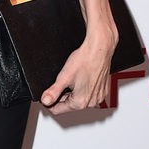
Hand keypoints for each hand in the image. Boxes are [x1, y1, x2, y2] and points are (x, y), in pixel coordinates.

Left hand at [40, 0, 116, 114]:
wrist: (105, 39)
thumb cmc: (86, 52)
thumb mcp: (65, 71)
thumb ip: (54, 89)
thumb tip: (45, 100)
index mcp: (84, 99)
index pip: (59, 109)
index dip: (49, 101)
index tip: (43, 93)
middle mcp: (93, 98)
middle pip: (68, 103)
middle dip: (58, 95)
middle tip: (51, 83)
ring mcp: (99, 91)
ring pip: (78, 96)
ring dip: (69, 89)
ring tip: (64, 76)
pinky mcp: (103, 82)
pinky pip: (87, 88)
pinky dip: (79, 83)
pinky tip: (76, 72)